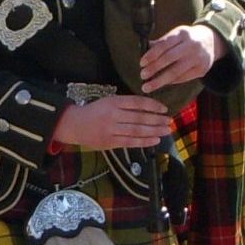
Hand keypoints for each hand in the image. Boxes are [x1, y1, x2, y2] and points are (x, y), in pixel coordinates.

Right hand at [51, 92, 173, 151]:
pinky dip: (144, 141)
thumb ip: (125, 104)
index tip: (164, 108)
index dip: (152, 105)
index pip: (137, 102)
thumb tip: (148, 109)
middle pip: (139, 117)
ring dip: (154, 131)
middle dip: (157, 119)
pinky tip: (155, 140)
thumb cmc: (94, 112)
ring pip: (137, 130)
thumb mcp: (108, 102)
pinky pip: (130, 142)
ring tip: (166, 130)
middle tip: (170, 120)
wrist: (74, 125)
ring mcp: (111, 130)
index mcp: (113, 102)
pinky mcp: (110, 142)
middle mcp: (113, 115)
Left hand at [136, 22, 219, 92]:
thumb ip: (161, 42)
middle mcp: (191, 45)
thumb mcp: (176, 35)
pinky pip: (183, 78)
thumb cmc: (187, 39)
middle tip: (142, 76)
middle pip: (169, 59)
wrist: (211, 41)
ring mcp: (198, 58)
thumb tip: (144, 49)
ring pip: (176, 72)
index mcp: (182, 34)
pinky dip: (171, 82)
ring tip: (147, 86)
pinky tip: (162, 84)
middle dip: (153, 69)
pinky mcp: (202, 69)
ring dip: (159, 80)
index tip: (141, 63)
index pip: (163, 44)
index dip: (151, 55)